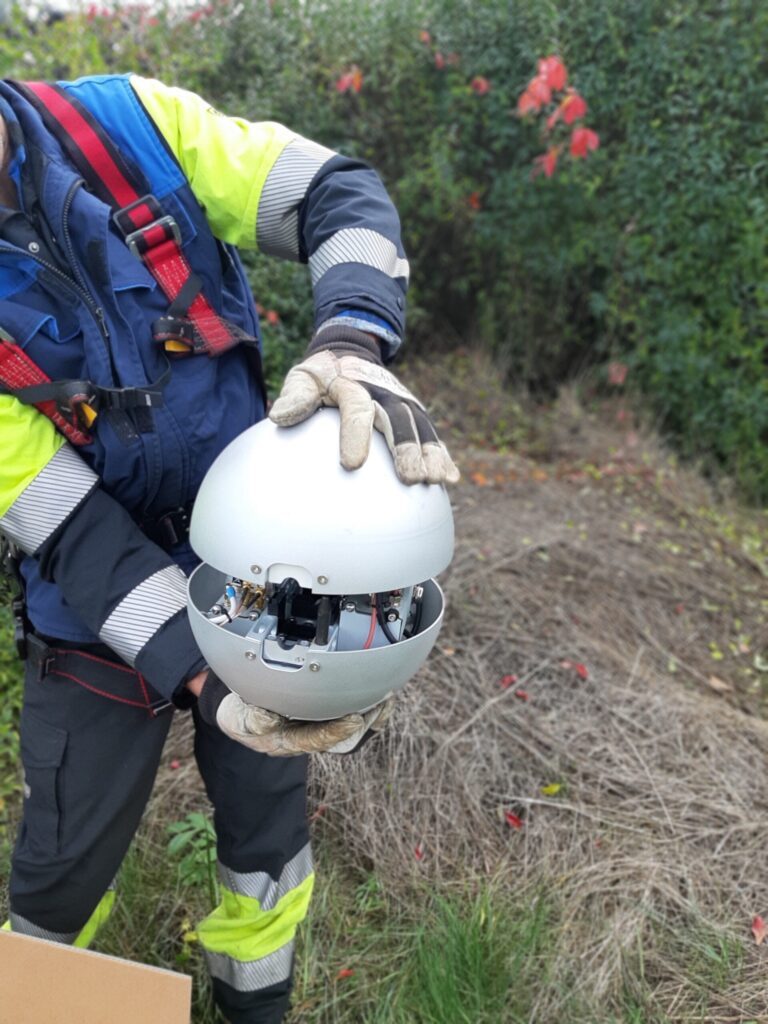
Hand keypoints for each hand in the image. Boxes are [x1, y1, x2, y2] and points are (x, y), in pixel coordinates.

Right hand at [197, 672, 393, 755]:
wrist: (237, 711)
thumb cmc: (239, 713)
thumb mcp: (238, 716)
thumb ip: (252, 719)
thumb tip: (268, 719)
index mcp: (286, 741)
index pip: (317, 739)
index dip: (337, 731)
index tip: (355, 720)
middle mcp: (305, 738)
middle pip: (342, 740)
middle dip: (364, 725)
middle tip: (382, 707)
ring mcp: (315, 729)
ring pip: (349, 731)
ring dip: (368, 717)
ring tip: (385, 702)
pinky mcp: (321, 719)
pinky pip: (348, 718)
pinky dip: (364, 708)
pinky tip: (376, 698)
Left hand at [269, 326, 458, 485]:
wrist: (350, 351)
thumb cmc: (322, 374)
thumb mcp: (303, 377)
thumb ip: (295, 395)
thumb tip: (279, 416)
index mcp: (353, 387)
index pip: (355, 410)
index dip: (355, 435)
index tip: (351, 463)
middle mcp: (384, 394)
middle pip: (399, 421)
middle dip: (406, 449)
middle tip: (410, 477)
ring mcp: (403, 403)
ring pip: (421, 429)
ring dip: (430, 454)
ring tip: (436, 480)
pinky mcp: (413, 413)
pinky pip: (429, 435)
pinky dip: (442, 455)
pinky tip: (451, 479)